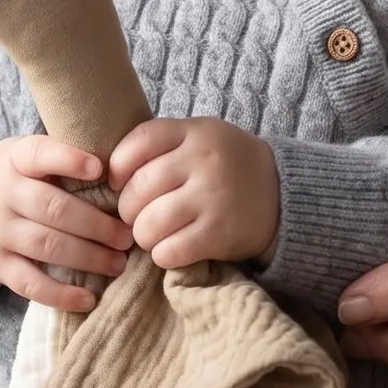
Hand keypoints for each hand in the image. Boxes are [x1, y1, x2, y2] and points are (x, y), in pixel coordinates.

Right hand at [0, 135, 131, 311]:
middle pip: (54, 209)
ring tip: (118, 263)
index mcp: (14, 159)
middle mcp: (4, 194)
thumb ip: (57, 156)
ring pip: (47, 246)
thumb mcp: (19, 155)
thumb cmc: (4, 178)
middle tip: (127, 236)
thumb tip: (120, 165)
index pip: (39, 154)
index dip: (69, 160)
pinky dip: (59, 294)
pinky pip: (29, 283)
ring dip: (89, 257)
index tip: (99, 168)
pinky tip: (87, 299)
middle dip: (97, 225)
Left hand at [108, 117, 279, 267]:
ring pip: (148, 224)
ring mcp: (213, 197)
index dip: (118, 167)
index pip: (138, 143)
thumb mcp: (200, 138)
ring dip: (142, 236)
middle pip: (137, 189)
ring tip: (153, 234)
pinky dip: (162, 255)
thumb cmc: (226, 166)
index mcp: (194, 132)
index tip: (119, 183)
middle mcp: (204, 161)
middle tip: (137, 216)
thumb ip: (161, 145)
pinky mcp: (220, 233)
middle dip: (128, 210)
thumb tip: (104, 170)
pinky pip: (169, 251)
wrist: (283, 195)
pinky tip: (171, 249)